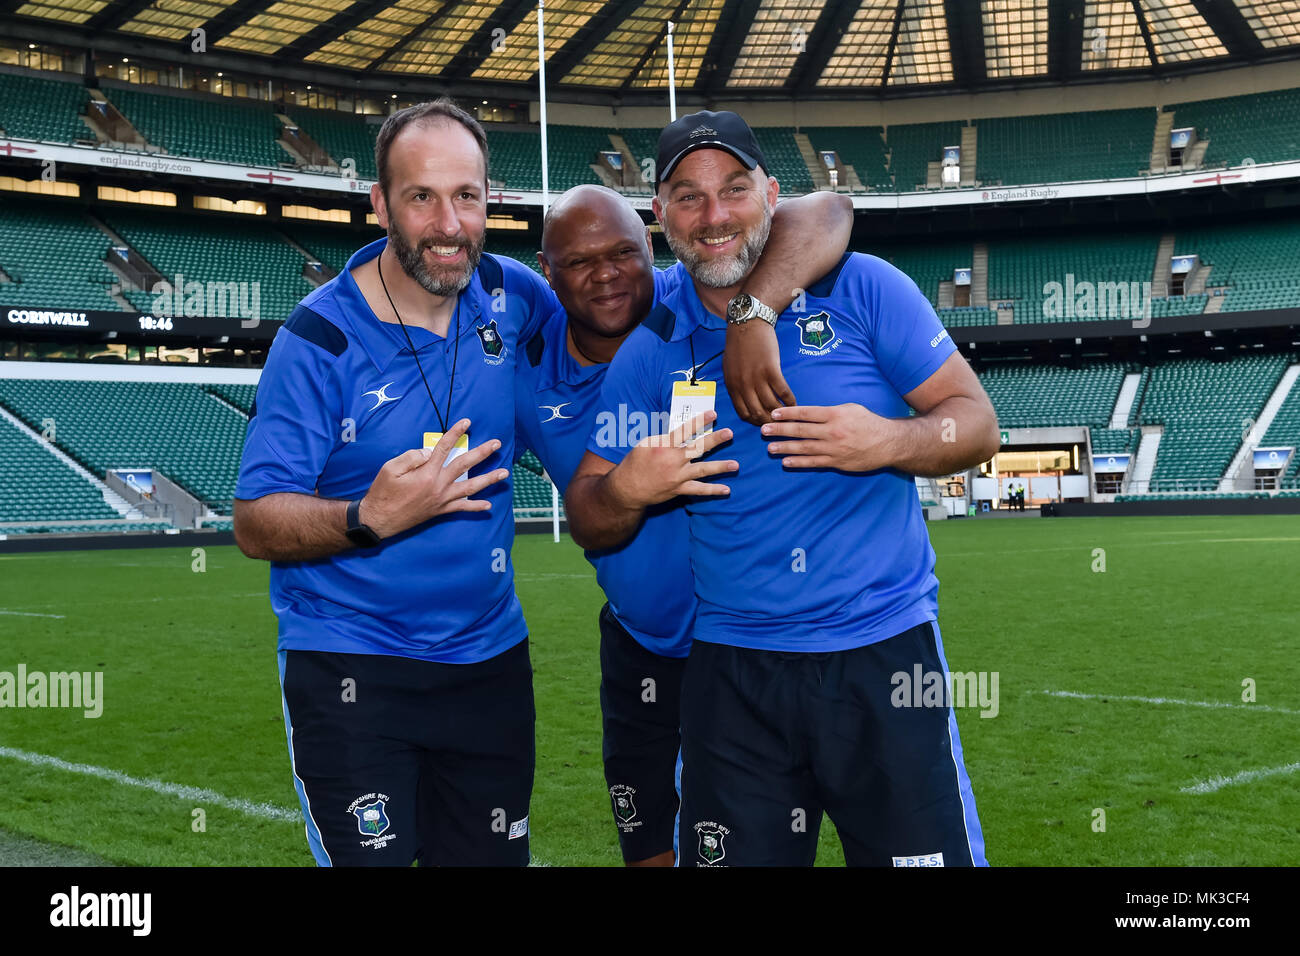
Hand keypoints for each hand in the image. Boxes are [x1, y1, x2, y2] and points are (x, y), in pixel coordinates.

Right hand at [359, 419, 507, 537]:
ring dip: (489, 479)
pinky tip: (488, 505)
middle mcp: (438, 485)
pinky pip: (462, 508)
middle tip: (496, 444)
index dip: (456, 433)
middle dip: (482, 453)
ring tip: (504, 473)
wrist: (380, 519)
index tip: (467, 422)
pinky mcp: (440, 511)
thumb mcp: (391, 468)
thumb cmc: (383, 492)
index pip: (444, 447)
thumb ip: (411, 457)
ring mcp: (442, 499)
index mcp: (426, 472)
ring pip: (471, 487)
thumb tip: (429, 452)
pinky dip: (475, 507)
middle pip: (465, 465)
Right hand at [608, 411, 737, 506]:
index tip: (713, 414)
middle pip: (698, 448)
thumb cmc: (635, 463)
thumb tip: (681, 432)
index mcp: (664, 446)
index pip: (685, 431)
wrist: (627, 489)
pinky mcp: (679, 489)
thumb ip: (665, 438)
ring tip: (735, 465)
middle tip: (729, 433)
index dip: (700, 421)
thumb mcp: (645, 444)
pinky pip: (698, 490)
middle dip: (715, 440)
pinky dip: (712, 490)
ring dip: (720, 467)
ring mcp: (678, 477)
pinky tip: (726, 489)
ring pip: (703, 470)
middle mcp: (673, 461)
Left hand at [723, 320, 794, 424]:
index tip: (764, 423)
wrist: (747, 325)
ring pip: (771, 405)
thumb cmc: (738, 345)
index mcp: (732, 386)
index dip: (755, 422)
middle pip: (758, 413)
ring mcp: (757, 378)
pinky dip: (789, 401)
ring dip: (781, 414)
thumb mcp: (729, 368)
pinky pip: (782, 392)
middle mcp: (743, 385)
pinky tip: (794, 403)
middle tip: (779, 425)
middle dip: (769, 423)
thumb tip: (744, 400)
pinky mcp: (771, 370)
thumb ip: (735, 385)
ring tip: (788, 416)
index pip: (743, 413)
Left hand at [761, 404, 898, 471]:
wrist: (888, 443)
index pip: (805, 413)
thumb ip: (830, 410)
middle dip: (780, 430)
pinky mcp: (837, 462)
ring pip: (804, 448)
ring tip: (770, 448)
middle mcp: (833, 431)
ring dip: (785, 448)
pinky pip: (814, 463)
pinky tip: (786, 462)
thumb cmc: (868, 422)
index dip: (787, 413)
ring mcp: (834, 448)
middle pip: (801, 430)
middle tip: (763, 430)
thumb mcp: (851, 408)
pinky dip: (799, 463)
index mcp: (835, 415)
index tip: (773, 413)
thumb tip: (809, 412)